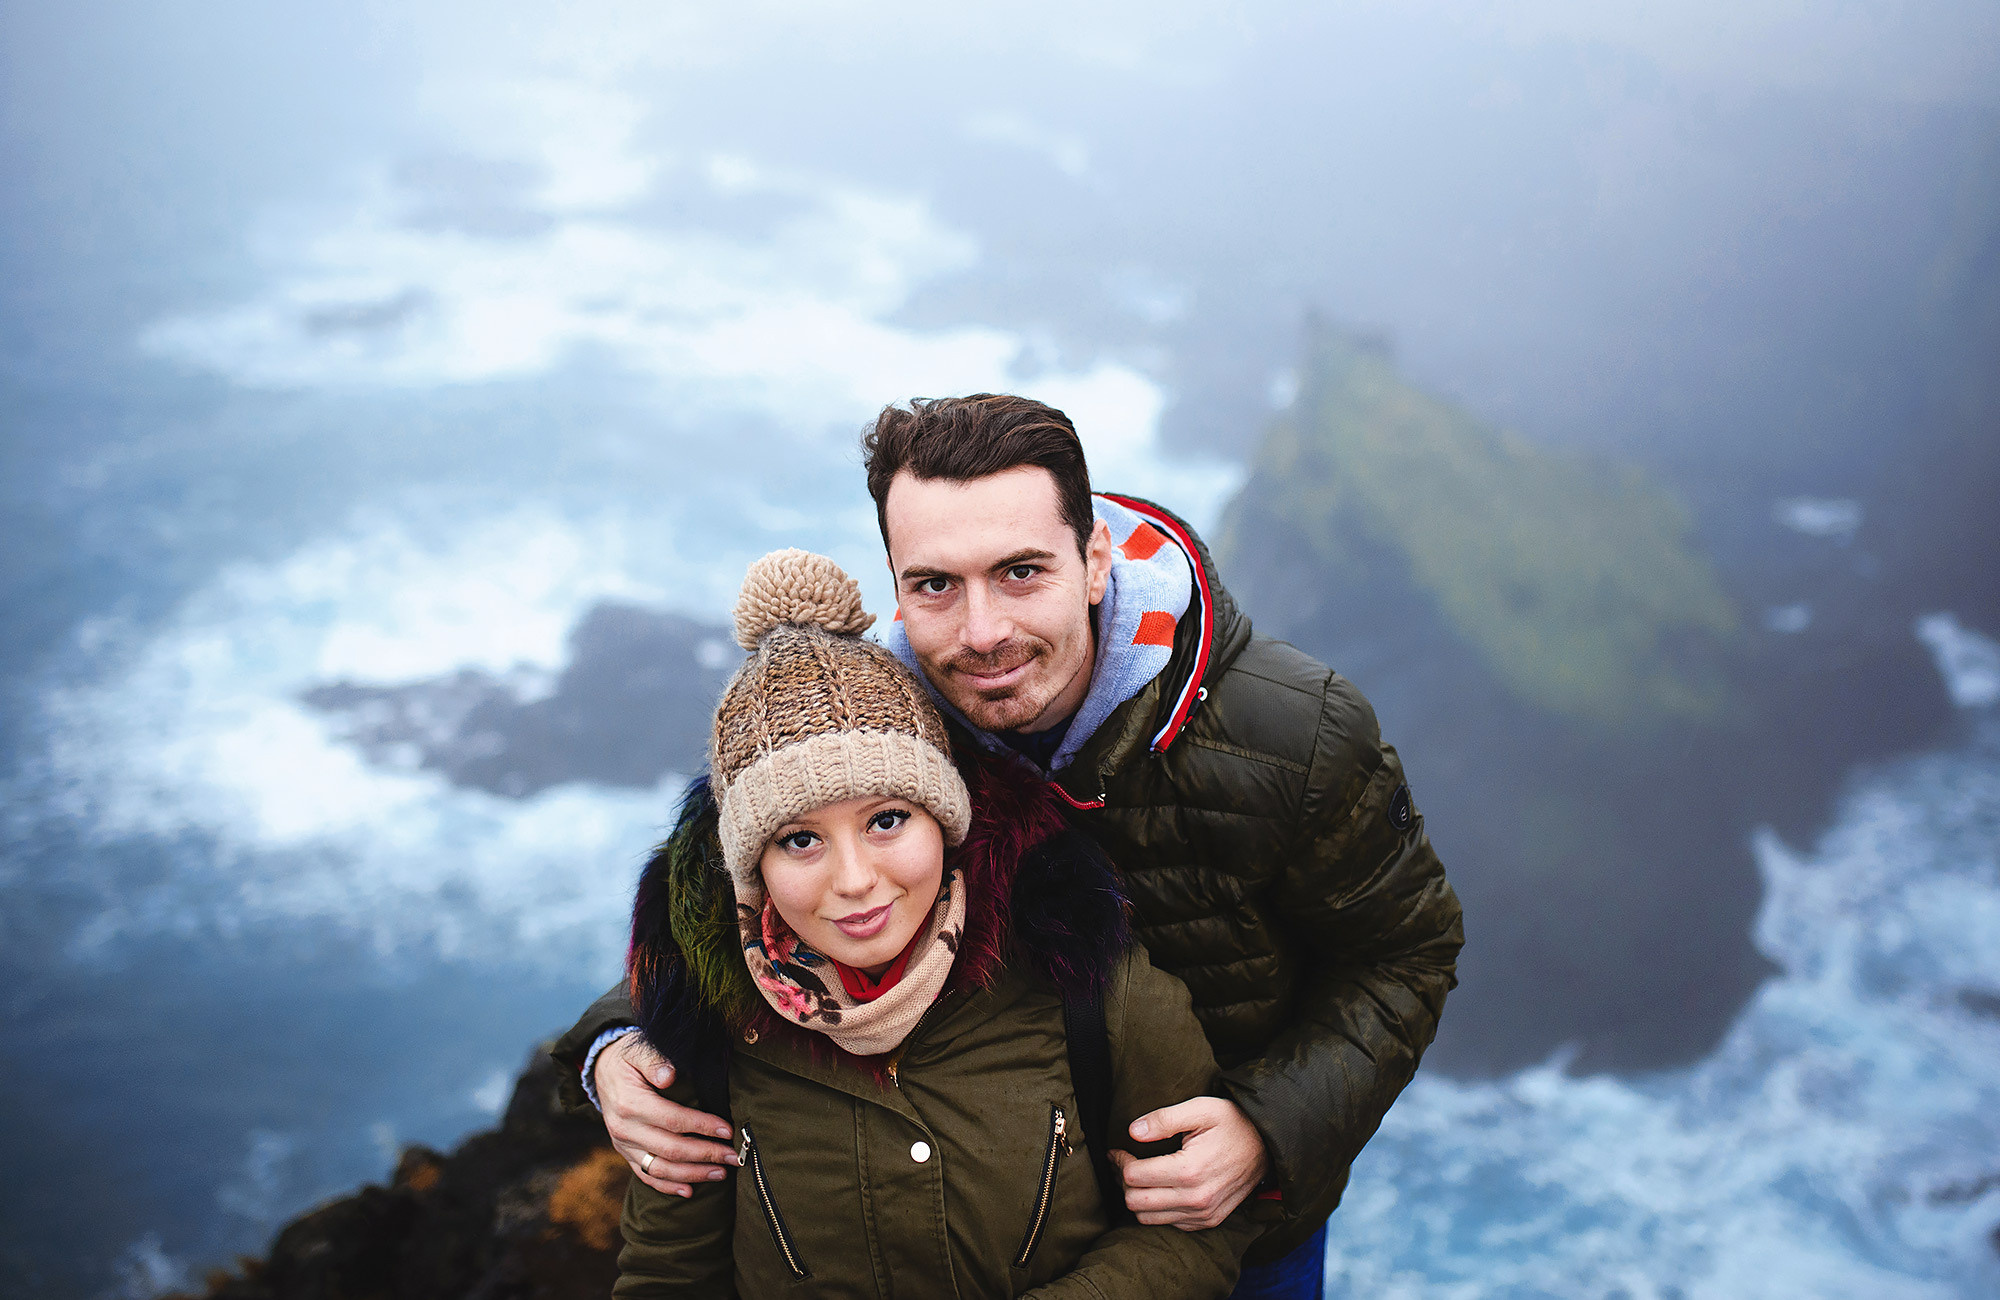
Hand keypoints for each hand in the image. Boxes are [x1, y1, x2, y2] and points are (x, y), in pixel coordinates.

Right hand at [597, 1034, 738, 1197]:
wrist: (601, 1070)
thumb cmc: (627, 1058)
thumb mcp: (637, 1050)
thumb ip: (654, 1061)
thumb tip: (669, 1076)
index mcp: (630, 1104)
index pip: (672, 1120)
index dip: (701, 1126)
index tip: (727, 1130)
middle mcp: (625, 1129)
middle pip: (670, 1149)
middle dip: (705, 1155)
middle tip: (733, 1157)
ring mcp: (623, 1145)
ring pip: (660, 1169)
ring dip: (692, 1175)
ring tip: (720, 1174)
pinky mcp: (625, 1153)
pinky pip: (646, 1175)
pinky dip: (667, 1186)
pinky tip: (689, 1191)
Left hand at [1110, 1097, 1267, 1229]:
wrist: (1267, 1145)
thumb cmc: (1232, 1122)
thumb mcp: (1200, 1109)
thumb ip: (1164, 1119)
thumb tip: (1132, 1131)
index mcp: (1190, 1170)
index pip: (1134, 1176)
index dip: (1119, 1160)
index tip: (1117, 1149)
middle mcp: (1196, 1198)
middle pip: (1135, 1202)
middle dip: (1123, 1181)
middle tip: (1125, 1162)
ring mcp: (1203, 1214)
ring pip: (1148, 1218)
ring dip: (1137, 1198)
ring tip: (1139, 1175)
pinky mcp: (1208, 1221)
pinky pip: (1169, 1224)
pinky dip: (1158, 1209)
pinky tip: (1161, 1188)